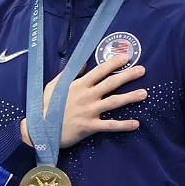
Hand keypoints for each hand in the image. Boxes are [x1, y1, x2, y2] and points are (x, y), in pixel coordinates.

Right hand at [30, 54, 147, 148]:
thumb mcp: (53, 86)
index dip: (113, 63)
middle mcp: (86, 96)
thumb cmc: (47, 106)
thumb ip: (69, 74)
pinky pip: (110, 125)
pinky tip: (136, 123)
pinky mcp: (90, 126)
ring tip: (144, 93)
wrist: (40, 128)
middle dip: (127, 75)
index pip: (99, 71)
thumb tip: (83, 63)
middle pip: (111, 83)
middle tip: (142, 70)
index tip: (126, 57)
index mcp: (78, 85)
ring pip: (114, 102)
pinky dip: (123, 125)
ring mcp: (89, 111)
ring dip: (130, 97)